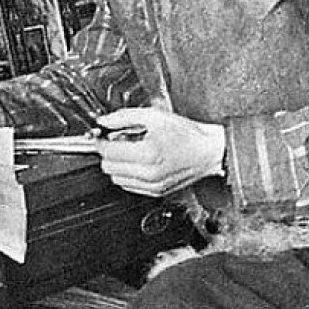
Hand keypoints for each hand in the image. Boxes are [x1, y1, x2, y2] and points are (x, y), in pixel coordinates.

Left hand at [96, 107, 224, 196]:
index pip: (108, 152)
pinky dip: (129, 174)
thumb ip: (123, 117)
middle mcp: (148, 173)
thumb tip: (104, 122)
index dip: (100, 141)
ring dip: (118, 165)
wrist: (207, 152)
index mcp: (148, 153)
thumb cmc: (186, 134)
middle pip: (108, 168)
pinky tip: (140, 162)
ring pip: (116, 179)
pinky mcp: (155, 192)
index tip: (100, 135)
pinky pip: (129, 186)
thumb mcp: (153, 116)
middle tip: (118, 140)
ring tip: (132, 151)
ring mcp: (152, 185)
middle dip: (109, 153)